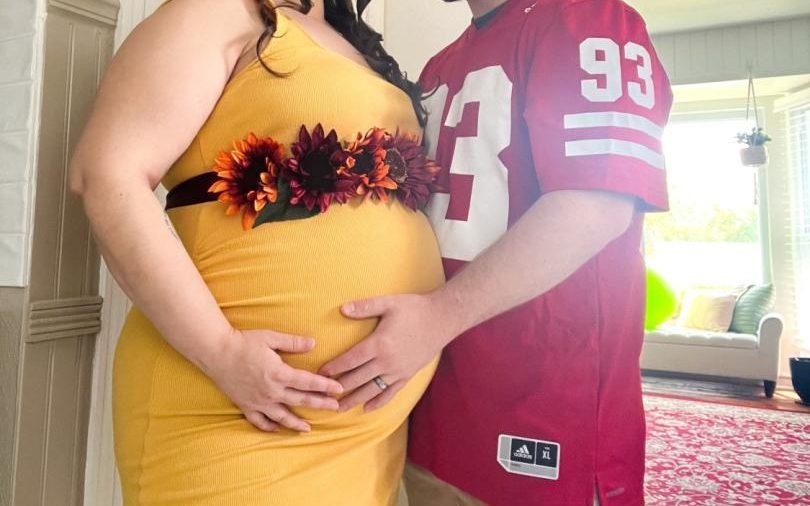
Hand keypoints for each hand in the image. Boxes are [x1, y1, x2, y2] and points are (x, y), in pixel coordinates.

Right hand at [206, 327, 343, 431]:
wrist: (215, 351)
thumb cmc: (243, 342)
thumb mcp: (270, 338)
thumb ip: (293, 342)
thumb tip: (313, 343)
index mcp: (279, 373)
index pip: (308, 382)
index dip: (326, 386)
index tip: (339, 389)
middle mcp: (271, 390)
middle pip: (301, 401)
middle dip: (321, 405)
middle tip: (336, 408)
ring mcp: (258, 400)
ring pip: (282, 416)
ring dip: (297, 423)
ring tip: (309, 428)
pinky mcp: (245, 405)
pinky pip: (259, 421)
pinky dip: (269, 427)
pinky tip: (277, 429)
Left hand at [318, 293, 457, 412]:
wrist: (442, 319)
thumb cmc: (414, 308)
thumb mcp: (388, 303)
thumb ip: (364, 307)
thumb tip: (342, 309)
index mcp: (379, 344)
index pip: (351, 360)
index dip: (334, 368)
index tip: (320, 373)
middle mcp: (387, 361)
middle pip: (358, 379)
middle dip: (339, 387)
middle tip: (322, 395)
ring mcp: (398, 371)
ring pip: (371, 390)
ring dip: (354, 400)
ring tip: (339, 408)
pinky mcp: (408, 375)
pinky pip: (390, 393)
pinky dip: (378, 402)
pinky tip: (367, 409)